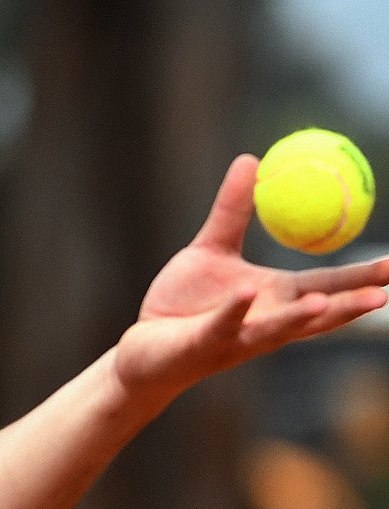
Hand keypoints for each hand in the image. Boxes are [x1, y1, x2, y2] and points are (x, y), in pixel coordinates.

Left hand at [114, 154, 388, 398]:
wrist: (143, 348)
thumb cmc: (182, 304)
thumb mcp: (211, 249)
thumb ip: (233, 210)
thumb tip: (252, 160)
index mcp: (274, 298)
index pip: (327, 286)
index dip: (360, 279)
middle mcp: (265, 322)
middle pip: (315, 314)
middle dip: (349, 305)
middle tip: (383, 293)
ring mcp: (237, 336)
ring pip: (275, 327)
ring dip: (300, 317)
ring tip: (324, 303)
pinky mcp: (203, 343)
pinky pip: (222, 324)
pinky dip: (234, 309)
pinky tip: (245, 291)